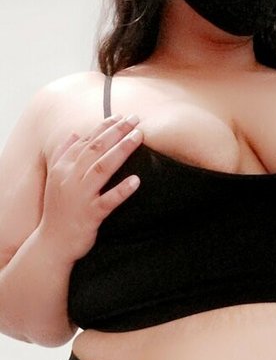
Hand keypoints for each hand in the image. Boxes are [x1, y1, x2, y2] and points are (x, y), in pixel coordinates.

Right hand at [39, 114, 143, 261]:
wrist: (52, 243)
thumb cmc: (59, 210)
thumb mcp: (57, 178)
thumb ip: (64, 154)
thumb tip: (76, 134)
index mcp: (64, 168)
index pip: (86, 141)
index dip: (104, 127)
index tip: (121, 116)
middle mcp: (71, 178)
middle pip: (96, 149)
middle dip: (117, 132)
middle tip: (135, 120)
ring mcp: (81, 196)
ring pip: (102, 168)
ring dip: (121, 151)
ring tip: (138, 138)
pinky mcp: (90, 215)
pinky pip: (108, 200)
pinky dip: (122, 190)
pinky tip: (137, 181)